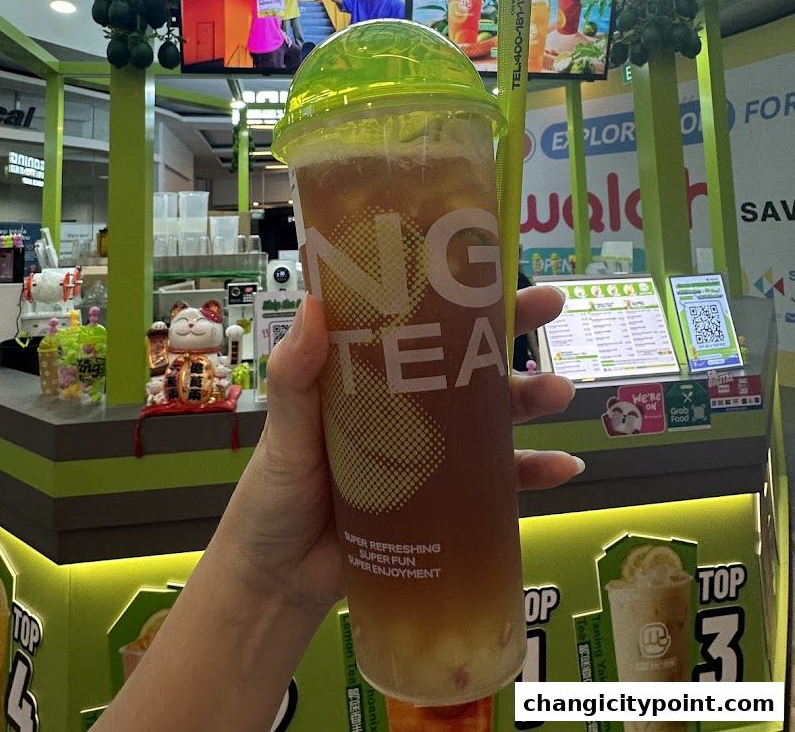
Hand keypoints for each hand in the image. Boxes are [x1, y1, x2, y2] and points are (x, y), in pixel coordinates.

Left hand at [215, 288, 578, 616]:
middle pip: (468, 360)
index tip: (490, 262)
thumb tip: (315, 304)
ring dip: (531, 398)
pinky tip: (564, 467)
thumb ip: (295, 375)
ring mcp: (432, 454)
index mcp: (371, 377)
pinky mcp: (447, 504)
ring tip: (559, 392)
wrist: (280, 579)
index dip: (453, 291)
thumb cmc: (276, 492)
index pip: (418, 321)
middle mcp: (408, 407)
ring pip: (493, 416)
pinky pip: (499, 485)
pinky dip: (534, 473)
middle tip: (551, 307)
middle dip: (513, 330)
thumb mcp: (285, 430)